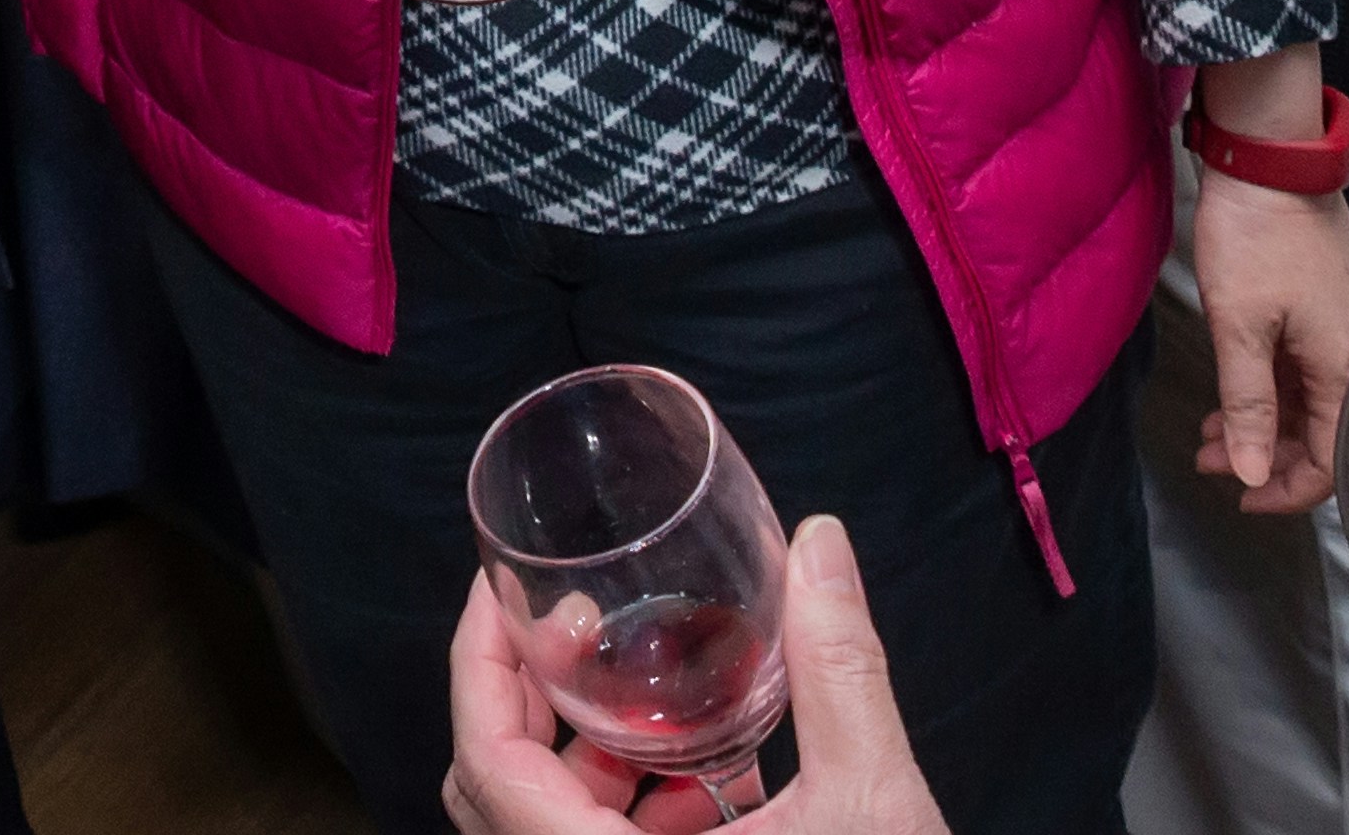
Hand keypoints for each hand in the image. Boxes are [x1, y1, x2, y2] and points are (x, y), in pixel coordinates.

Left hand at [446, 518, 942, 834]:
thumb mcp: (872, 804)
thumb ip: (837, 669)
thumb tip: (819, 543)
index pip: (484, 766)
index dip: (476, 666)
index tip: (501, 591)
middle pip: (498, 791)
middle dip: (532, 699)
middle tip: (581, 627)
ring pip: (548, 829)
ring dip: (589, 762)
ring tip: (665, 710)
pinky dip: (628, 817)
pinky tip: (710, 791)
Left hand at [1185, 145, 1348, 516]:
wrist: (1269, 159)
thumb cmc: (1257, 237)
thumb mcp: (1240, 327)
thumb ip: (1248, 405)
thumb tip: (1253, 474)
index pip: (1333, 459)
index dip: (1288, 489)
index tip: (1242, 497)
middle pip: (1323, 433)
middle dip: (1267, 456)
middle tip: (1213, 462)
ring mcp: (1343, 329)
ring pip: (1310, 401)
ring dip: (1263, 422)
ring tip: (1211, 433)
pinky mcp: (1326, 308)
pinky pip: (1305, 369)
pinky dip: (1269, 388)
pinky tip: (1232, 393)